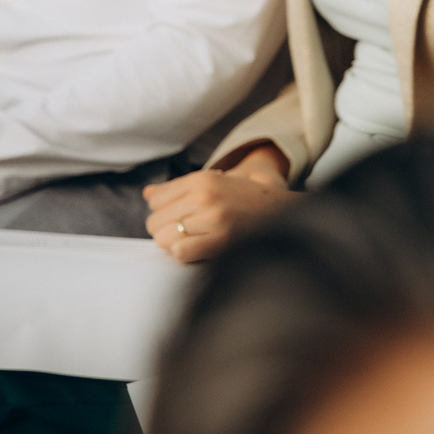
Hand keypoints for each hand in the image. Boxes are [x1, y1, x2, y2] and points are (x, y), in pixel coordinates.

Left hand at [142, 145, 290, 263]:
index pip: (155, 199)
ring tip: (197, 240)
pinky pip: (180, 252)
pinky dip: (185, 253)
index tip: (183, 214)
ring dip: (175, 243)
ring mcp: (213, 219)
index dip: (165, 210)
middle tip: (191, 230)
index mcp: (202, 179)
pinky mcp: (222, 241)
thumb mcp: (215, 182)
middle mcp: (204, 197)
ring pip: (163, 239)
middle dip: (168, 228)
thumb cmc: (248, 199)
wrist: (287, 212)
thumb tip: (147, 194)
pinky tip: (200, 249)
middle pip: (154, 221)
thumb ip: (178, 188)